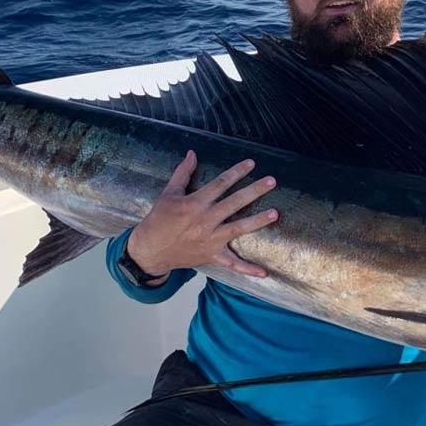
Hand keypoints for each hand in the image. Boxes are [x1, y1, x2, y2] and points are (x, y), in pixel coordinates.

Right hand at [127, 151, 278, 284]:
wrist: (150, 250)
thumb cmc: (159, 219)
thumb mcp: (169, 193)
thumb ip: (183, 172)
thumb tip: (192, 153)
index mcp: (195, 203)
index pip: (220, 183)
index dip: (236, 172)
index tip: (252, 164)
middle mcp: (205, 220)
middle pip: (234, 203)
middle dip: (254, 191)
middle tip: (272, 182)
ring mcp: (210, 239)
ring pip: (238, 229)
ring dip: (257, 221)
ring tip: (275, 213)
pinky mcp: (211, 255)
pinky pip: (232, 264)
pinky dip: (247, 269)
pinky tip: (264, 273)